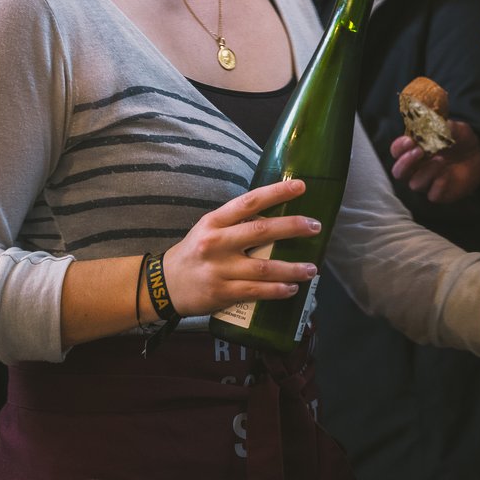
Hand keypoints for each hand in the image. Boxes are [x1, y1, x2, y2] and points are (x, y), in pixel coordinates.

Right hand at [160, 178, 320, 316]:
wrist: (164, 285)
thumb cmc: (196, 252)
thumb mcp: (210, 229)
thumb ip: (238, 223)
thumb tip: (278, 216)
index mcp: (215, 221)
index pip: (249, 202)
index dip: (276, 192)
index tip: (301, 187)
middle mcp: (217, 242)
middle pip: (261, 231)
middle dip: (293, 227)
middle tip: (315, 227)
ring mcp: (219, 269)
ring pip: (264, 267)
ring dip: (292, 268)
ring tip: (312, 268)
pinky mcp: (221, 292)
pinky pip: (256, 291)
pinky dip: (277, 290)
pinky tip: (292, 288)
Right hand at [389, 121, 479, 203]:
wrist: (479, 155)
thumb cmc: (461, 140)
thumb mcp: (456, 128)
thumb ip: (446, 127)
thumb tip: (437, 125)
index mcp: (415, 150)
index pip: (397, 151)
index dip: (399, 147)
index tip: (409, 141)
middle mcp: (417, 168)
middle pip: (398, 172)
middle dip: (405, 162)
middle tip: (419, 151)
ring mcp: (427, 181)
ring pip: (414, 184)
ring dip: (426, 172)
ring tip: (440, 160)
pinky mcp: (439, 193)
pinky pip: (432, 195)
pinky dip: (438, 185)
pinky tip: (448, 175)